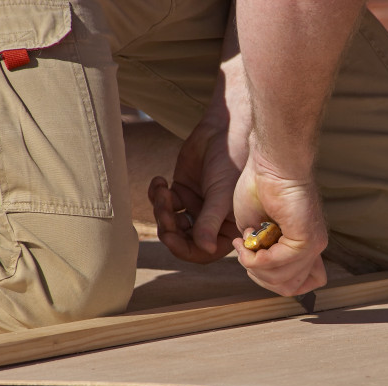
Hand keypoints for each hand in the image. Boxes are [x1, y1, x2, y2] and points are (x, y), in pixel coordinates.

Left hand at [147, 123, 240, 262]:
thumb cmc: (231, 164)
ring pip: (170, 223)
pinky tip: (159, 180)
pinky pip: (163, 203)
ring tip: (163, 190)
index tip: (169, 236)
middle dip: (168, 228)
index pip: (203, 252)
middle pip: (182, 239)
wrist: (224, 131)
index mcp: (226, 228)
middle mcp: (211, 222)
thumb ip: (210, 223)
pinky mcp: (181, 191)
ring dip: (161, 210)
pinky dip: (156, 194)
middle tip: (163, 211)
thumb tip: (205, 250)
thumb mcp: (221, 196)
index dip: (184, 249)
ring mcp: (195, 207)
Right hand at [232, 140, 327, 295]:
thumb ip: (261, 253)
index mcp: (303, 246)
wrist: (270, 162)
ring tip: (244, 243)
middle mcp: (313, 248)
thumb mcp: (255, 230)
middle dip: (258, 276)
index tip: (253, 259)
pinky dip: (258, 258)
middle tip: (244, 251)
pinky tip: (248, 241)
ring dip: (255, 267)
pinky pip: (281, 263)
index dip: (272, 281)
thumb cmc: (259, 187)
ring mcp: (313, 244)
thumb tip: (257, 268)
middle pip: (288, 288)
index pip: (301, 285)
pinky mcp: (308, 238)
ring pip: (284, 280)